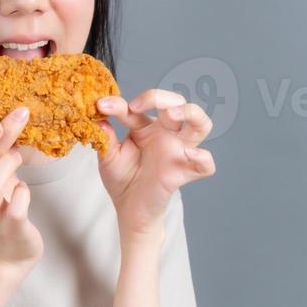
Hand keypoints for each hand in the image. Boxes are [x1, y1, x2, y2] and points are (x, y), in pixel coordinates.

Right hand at [0, 106, 43, 273]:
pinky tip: (24, 191)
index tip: (11, 113)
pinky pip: (16, 208)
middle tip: (11, 123)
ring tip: (18, 158)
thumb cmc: (1, 214)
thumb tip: (12, 122)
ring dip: (7, 166)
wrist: (5, 257)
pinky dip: (23, 194)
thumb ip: (0, 157)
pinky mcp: (13, 229)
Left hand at [94, 89, 215, 236]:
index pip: (139, 107)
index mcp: (146, 127)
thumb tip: (100, 118)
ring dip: (190, 113)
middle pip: (177, 103)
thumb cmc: (122, 179)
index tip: (102, 106)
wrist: (129, 209)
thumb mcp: (109, 156)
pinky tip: (189, 154)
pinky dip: (203, 158)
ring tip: (171, 114)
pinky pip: (206, 164)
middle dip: (160, 98)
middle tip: (136, 106)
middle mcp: (166, 134)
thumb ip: (106, 137)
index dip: (119, 104)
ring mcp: (179, 151)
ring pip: (201, 124)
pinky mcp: (186, 172)